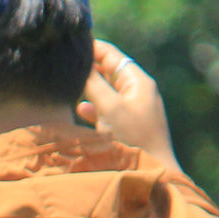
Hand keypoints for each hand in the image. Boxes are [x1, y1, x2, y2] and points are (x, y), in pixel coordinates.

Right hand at [78, 39, 178, 170]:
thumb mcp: (110, 108)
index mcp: (138, 81)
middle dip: (88, 69)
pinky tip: (80, 111)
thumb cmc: (133, 138)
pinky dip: (94, 109)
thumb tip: (78, 65)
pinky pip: (109, 111)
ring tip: (68, 87)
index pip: (112, 55)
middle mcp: (138, 92)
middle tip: (64, 66)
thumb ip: (93, 84)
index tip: (70, 44)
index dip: (92, 48)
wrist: (153, 173)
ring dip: (89, 90)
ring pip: (107, 92)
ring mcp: (135, 110)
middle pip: (109, 72)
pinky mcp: (130, 127)